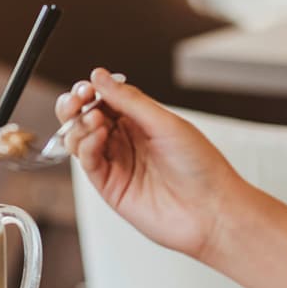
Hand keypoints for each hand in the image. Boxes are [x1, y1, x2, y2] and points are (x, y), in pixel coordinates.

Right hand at [57, 67, 245, 263]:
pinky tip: (98, 137)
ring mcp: (117, 163)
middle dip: (75, 106)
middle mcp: (126, 141)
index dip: (91, 91)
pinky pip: (87, 162)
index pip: (104, 99)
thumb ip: (129, 100)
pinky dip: (86, 146)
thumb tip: (100, 77)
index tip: (87, 87)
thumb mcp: (165, 123)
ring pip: (80, 139)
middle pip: (85, 117)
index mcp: (141, 121)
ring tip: (94, 120)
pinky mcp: (110, 187)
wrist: (211, 210)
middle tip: (78, 101)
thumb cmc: (201, 167)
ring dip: (80, 125)